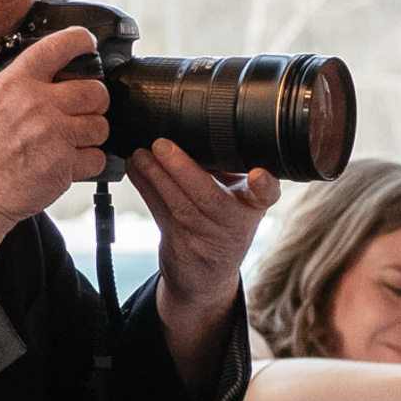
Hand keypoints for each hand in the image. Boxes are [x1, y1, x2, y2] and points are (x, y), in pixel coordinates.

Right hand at [0, 26, 109, 271]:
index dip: (80, 40)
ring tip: (74, 139)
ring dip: (91, 133)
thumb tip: (20, 74)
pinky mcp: (64, 166)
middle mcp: (38, 105)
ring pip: (100, 125)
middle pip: (94, 90)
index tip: (86, 43)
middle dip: (94, 99)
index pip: (59, 47)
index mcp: (14, 84)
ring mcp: (54, 136)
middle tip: (84, 108)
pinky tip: (70, 163)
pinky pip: (96, 158)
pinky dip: (88, 162)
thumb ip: (1, 85)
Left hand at [130, 139, 276, 314]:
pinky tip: (135, 168)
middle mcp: (234, 224)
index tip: (258, 176)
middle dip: (183, 170)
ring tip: (141, 154)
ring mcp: (205, 238)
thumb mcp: (239, 199)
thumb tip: (201, 126)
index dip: (264, 186)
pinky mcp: (179, 244)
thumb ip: (231, 170)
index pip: (266, 195)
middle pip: (210, 198)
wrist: (206, 273)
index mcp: (253, 206)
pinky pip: (159, 212)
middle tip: (161, 145)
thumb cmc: (223, 221)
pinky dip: (145, 187)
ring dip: (156, 177)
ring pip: (179, 206)